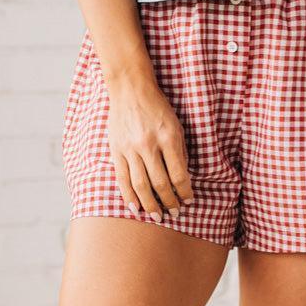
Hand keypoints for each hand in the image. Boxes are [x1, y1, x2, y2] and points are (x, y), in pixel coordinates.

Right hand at [107, 73, 192, 221]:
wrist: (130, 88)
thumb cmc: (158, 108)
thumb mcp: (177, 126)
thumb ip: (179, 152)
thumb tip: (181, 181)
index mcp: (168, 137)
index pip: (179, 175)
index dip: (185, 192)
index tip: (188, 201)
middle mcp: (148, 144)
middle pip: (160, 184)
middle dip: (169, 203)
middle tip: (175, 213)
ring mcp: (130, 148)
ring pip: (140, 185)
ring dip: (150, 205)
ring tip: (157, 216)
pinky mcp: (116, 150)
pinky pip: (122, 179)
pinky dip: (129, 196)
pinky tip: (136, 208)